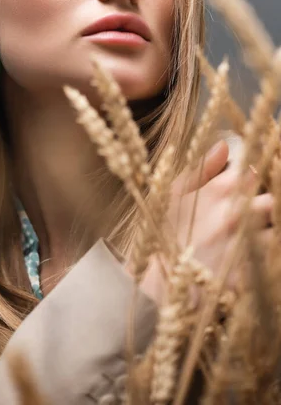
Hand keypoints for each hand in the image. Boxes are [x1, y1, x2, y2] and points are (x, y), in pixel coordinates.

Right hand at [137, 139, 273, 306]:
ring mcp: (245, 244)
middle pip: (272, 201)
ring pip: (274, 230)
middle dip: (263, 206)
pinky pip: (269, 259)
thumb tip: (224, 145)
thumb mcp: (174, 193)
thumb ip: (203, 167)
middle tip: (245, 215)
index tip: (244, 188)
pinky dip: (263, 256)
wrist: (156, 281)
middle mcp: (237, 214)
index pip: (254, 172)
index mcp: (220, 190)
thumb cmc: (163, 231)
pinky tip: (246, 256)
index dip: (252, 179)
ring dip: (265, 232)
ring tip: (244, 237)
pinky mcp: (250, 273)